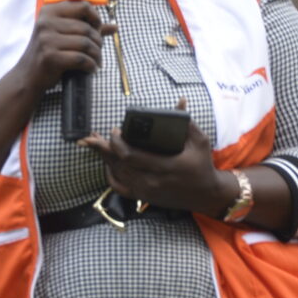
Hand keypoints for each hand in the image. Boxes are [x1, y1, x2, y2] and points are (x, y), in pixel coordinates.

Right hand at [15, 0, 111, 99]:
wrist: (28, 76)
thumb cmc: (49, 53)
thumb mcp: (64, 35)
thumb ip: (88, 29)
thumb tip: (114, 27)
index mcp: (49, 11)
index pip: (82, 6)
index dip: (96, 17)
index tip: (98, 30)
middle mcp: (46, 22)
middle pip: (86, 27)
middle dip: (98, 41)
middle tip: (98, 52)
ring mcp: (46, 39)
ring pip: (85, 43)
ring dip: (96, 55)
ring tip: (97, 61)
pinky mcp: (50, 56)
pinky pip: (80, 58)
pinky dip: (90, 65)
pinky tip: (90, 69)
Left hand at [81, 104, 232, 214]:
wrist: (205, 195)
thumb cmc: (202, 165)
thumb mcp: (200, 142)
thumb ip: (188, 122)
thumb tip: (181, 101)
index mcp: (165, 167)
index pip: (131, 156)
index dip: (118, 143)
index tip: (115, 130)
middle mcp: (152, 182)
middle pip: (119, 164)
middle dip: (103, 149)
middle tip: (93, 135)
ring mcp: (146, 191)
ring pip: (117, 174)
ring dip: (104, 158)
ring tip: (94, 143)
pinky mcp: (143, 197)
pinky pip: (119, 187)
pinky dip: (109, 175)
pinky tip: (106, 163)